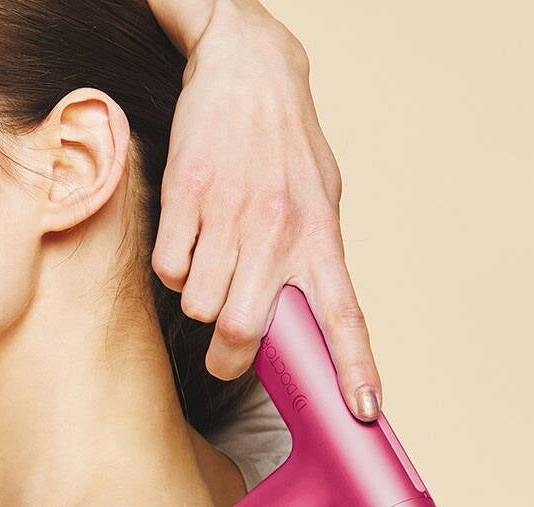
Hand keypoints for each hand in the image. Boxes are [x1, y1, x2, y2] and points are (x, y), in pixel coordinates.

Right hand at [151, 0, 382, 421]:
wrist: (245, 67)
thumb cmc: (284, 145)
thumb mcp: (320, 200)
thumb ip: (312, 262)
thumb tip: (304, 324)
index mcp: (320, 237)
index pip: (345, 316)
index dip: (354, 369)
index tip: (364, 412)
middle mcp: (277, 232)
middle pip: (241, 330)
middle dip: (227, 357)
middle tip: (225, 354)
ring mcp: (229, 217)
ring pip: (198, 305)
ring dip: (199, 300)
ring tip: (211, 265)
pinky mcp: (185, 200)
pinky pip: (169, 270)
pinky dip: (173, 267)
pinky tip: (189, 238)